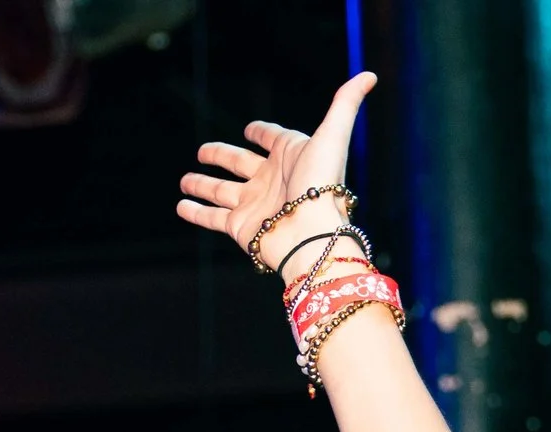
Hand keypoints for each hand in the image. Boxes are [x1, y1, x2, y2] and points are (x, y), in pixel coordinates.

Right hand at [177, 73, 376, 272]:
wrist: (313, 236)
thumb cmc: (323, 186)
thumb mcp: (333, 136)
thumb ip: (346, 104)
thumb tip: (369, 76)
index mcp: (291, 158)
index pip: (274, 140)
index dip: (264, 133)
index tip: (252, 130)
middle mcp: (271, 180)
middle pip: (240, 163)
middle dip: (221, 156)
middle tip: (203, 151)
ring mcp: (254, 204)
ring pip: (221, 191)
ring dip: (203, 184)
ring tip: (185, 180)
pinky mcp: (240, 227)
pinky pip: (212, 217)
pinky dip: (195, 212)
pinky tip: (181, 205)